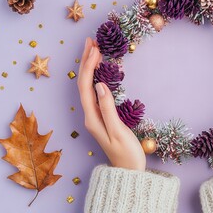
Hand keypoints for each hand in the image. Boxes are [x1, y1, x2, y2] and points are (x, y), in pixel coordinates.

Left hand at [77, 37, 145, 170]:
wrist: (129, 171)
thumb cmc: (126, 153)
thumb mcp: (118, 131)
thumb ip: (108, 108)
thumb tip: (100, 85)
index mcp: (92, 117)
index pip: (86, 86)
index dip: (89, 66)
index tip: (96, 49)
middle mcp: (90, 115)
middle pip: (83, 83)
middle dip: (86, 61)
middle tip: (92, 42)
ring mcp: (95, 116)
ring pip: (88, 86)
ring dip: (90, 68)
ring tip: (95, 50)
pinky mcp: (102, 117)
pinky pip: (95, 92)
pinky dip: (97, 77)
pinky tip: (101, 71)